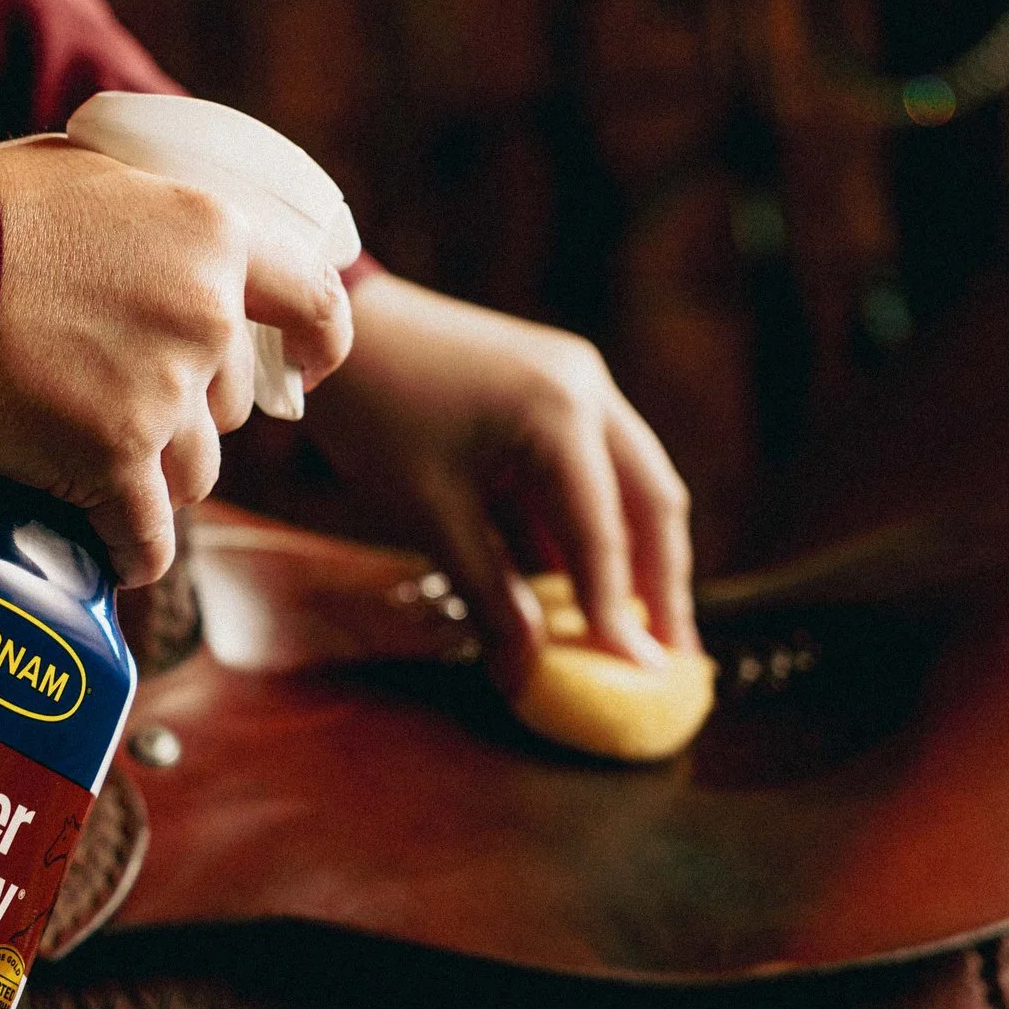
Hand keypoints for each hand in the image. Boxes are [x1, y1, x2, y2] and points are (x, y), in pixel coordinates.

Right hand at [0, 136, 353, 584]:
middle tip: (123, 409)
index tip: (308, 374)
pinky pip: (146, 535)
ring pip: (194, 475)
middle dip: (189, 417)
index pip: (314, 301)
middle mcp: (205, 317)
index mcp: (212, 236)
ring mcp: (162, 392)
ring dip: (154, 481)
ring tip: (96, 471)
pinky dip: (132, 554)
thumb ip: (147, 210)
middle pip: (230, 406)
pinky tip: (116, 558)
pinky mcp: (112, 458)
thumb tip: (158, 228)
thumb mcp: (89, 170)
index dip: (320, 345)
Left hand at [299, 274, 694, 689]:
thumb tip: (528, 673)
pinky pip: (594, 472)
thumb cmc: (374, 415)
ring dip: (636, 559)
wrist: (334, 333)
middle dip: (663, 586)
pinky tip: (592, 588)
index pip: (605, 532)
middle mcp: (588, 390)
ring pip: (632, 486)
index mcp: (560, 413)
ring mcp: (578, 385)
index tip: (639, 674)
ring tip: (645, 635)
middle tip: (674, 661)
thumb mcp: (429, 515)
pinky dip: (595, 530)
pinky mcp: (556, 394)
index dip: (621, 610)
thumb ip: (489, 595)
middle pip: (652, 502)